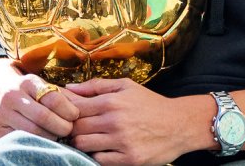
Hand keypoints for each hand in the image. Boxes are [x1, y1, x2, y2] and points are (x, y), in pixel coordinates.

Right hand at [0, 59, 79, 140]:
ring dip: (51, 137)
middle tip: (69, 130)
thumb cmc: (25, 88)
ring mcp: (2, 113)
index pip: (53, 98)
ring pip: (32, 131)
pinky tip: (45, 141)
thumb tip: (83, 108)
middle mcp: (13, 96)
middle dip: (61, 126)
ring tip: (59, 136)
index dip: (68, 110)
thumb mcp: (39, 84)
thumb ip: (59, 94)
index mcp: (27, 82)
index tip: (76, 115)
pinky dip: (36, 142)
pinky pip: (21, 139)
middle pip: (43, 117)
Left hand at [68, 78, 192, 165]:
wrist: (179, 124)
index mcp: (111, 101)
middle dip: (72, 128)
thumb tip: (69, 88)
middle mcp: (114, 121)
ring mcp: (121, 141)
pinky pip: (99, 160)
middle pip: (76, 128)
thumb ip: (97, 85)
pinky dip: (96, 156)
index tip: (66, 113)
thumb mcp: (126, 86)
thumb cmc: (150, 104)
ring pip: (83, 145)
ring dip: (81, 143)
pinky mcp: (128, 159)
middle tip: (76, 128)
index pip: (74, 107)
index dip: (65, 111)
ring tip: (89, 139)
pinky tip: (102, 149)